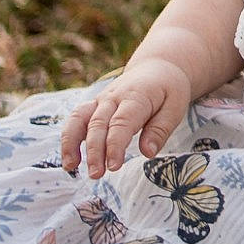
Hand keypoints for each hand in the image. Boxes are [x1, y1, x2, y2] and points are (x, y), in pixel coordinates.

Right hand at [60, 61, 192, 178]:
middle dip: (94, 150)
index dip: (115, 145)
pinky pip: (76, 119)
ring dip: (72, 143)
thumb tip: (148, 153)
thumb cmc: (168, 90)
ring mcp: (101, 100)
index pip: (122, 122)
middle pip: (98, 123)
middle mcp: (114, 97)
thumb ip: (161, 130)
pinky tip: (69, 160)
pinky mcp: (93, 105)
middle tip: (96, 175)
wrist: (155, 68)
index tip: (114, 166)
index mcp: (136, 97)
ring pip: (80, 118)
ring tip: (70, 167)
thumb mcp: (175, 107)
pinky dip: (68, 137)